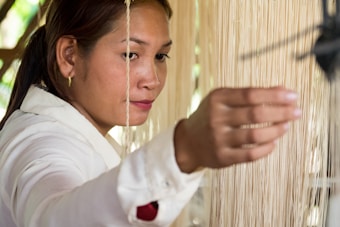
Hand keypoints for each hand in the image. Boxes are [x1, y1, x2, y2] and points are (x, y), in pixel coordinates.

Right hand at [174, 86, 300, 172]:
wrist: (189, 141)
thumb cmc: (210, 116)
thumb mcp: (223, 99)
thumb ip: (250, 94)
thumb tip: (283, 90)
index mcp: (217, 99)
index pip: (251, 94)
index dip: (275, 96)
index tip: (293, 96)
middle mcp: (216, 118)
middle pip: (255, 114)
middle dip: (281, 113)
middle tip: (296, 112)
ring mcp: (218, 139)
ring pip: (255, 136)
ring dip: (276, 131)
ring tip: (286, 127)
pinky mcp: (222, 157)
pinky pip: (250, 155)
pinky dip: (266, 149)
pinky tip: (273, 142)